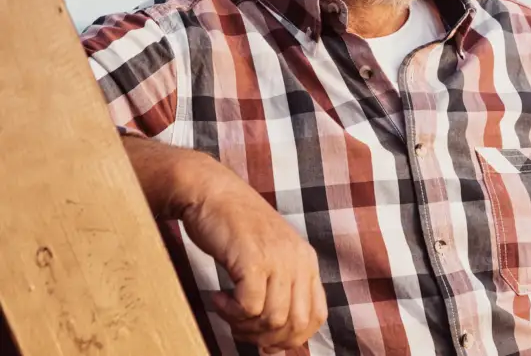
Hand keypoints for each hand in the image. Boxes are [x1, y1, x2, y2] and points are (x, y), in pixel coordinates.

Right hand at [178, 157, 327, 352]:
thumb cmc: (235, 229)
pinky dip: (230, 313)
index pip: (317, 317)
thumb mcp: (267, 261)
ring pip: (273, 319)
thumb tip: (275, 349)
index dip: (291, 338)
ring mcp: (278, 259)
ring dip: (244, 325)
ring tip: (226, 308)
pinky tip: (218, 297)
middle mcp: (298, 260)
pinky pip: (250, 307)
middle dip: (266, 338)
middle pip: (296, 324)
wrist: (213, 192)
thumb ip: (276, 297)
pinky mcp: (253, 259)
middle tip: (239, 326)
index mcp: (307, 261)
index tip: (263, 338)